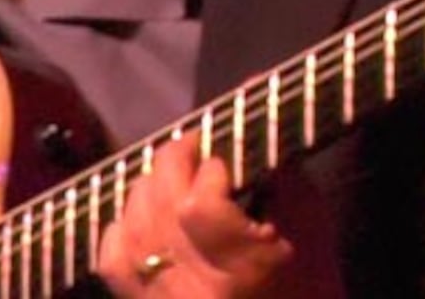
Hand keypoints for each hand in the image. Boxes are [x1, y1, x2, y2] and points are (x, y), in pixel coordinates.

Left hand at [99, 135, 296, 296]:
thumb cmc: (304, 297)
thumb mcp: (313, 247)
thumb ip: (291, 198)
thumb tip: (264, 157)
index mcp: (240, 272)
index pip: (201, 206)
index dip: (210, 170)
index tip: (225, 162)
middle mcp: (190, 285)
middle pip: (161, 208)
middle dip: (172, 163)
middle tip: (191, 142)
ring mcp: (157, 297)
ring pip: (132, 225)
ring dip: (145, 187)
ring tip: (166, 170)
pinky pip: (111, 258)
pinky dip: (119, 226)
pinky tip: (137, 213)